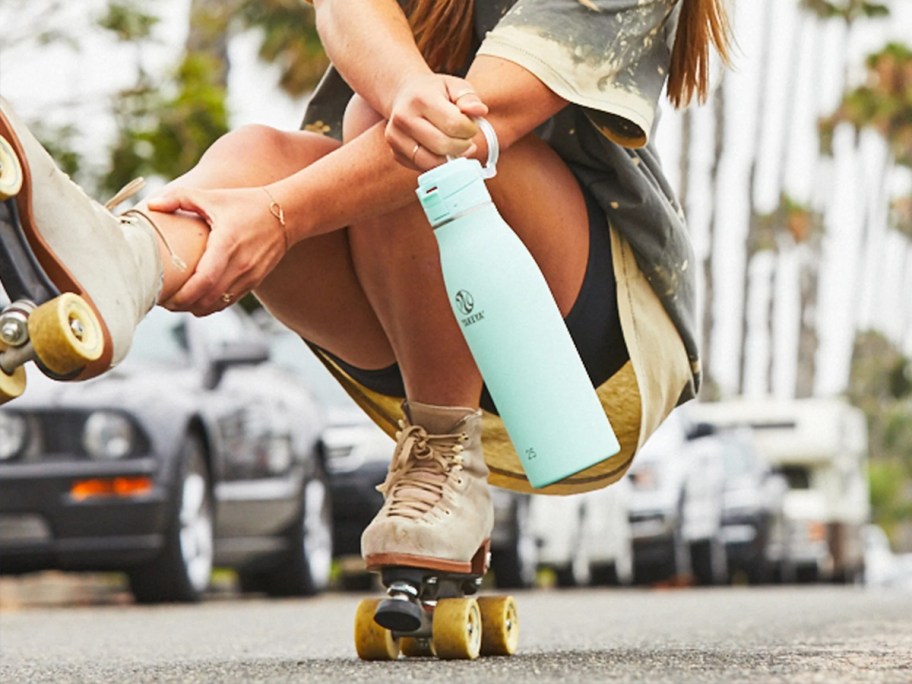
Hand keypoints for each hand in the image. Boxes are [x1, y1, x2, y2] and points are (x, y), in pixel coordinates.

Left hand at [146, 185, 288, 315]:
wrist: (288, 214)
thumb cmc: (246, 203)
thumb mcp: (213, 197)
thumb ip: (180, 198)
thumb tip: (151, 205)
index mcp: (227, 244)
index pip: (204, 281)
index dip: (183, 295)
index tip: (164, 296)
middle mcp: (241, 265)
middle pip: (208, 299)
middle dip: (183, 305)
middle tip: (163, 301)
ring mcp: (250, 276)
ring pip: (218, 304)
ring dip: (196, 308)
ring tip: (177, 303)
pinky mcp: (254, 281)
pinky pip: (229, 301)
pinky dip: (211, 305)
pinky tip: (197, 299)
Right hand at [385, 74, 487, 170]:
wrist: (403, 95)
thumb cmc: (434, 92)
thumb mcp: (453, 86)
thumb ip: (469, 97)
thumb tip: (480, 111)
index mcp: (420, 98)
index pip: (453, 124)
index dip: (470, 130)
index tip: (472, 127)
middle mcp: (403, 118)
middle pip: (442, 145)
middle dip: (462, 146)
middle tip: (467, 140)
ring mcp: (396, 138)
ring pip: (432, 162)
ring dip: (451, 159)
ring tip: (457, 148)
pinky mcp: (395, 153)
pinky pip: (423, 168)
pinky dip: (438, 165)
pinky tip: (442, 152)